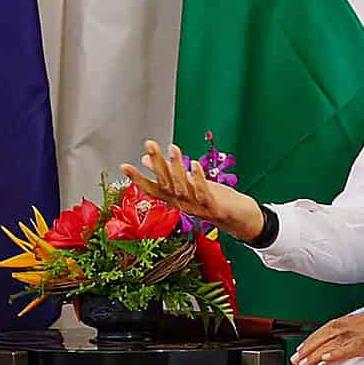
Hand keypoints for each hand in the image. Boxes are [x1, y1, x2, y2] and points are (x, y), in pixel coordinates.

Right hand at [119, 140, 263, 239]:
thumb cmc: (212, 200)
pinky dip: (198, 179)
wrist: (239, 219)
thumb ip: (168, 174)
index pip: (152, 188)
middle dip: (157, 164)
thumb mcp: (187, 185)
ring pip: (183, 187)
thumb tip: (147, 159)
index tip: (124, 166)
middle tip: (149, 145)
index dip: (137, 178)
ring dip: (177, 167)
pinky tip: (194, 164)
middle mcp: (182, 205)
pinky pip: (203, 192)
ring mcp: (197, 207)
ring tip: (173, 149)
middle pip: (166, 184)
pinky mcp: (213, 207)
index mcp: (174, 200)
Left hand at [291, 308, 363, 364]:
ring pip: (337, 338)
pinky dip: (338, 351)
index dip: (317, 337)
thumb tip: (355, 348)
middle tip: (297, 358)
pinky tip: (326, 358)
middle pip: (330, 330)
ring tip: (304, 362)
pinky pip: (355, 346)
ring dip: (317, 350)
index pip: (334, 326)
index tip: (304, 348)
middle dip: (311, 344)